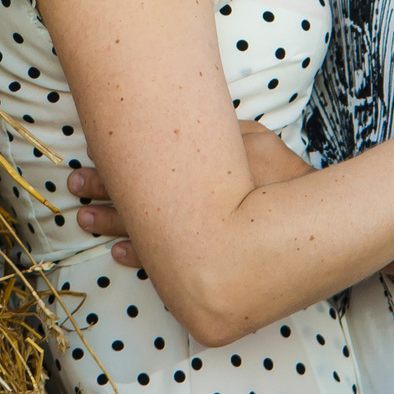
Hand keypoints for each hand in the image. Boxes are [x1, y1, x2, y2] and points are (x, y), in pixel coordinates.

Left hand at [69, 121, 311, 267]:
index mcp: (196, 179)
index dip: (111, 169)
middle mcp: (193, 214)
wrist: (319, 232)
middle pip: (136, 203)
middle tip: (74, 188)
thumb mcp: (252, 142)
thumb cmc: (286, 181)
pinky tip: (120, 252)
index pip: (141, 173)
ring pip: (143, 235)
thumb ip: (216, 134)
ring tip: (84, 218)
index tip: (86, 162)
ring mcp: (199, 245)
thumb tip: (178, 127)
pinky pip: (164, 264)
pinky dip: (141, 256)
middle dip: (103, 194)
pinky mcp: (208, 266)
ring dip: (113, 225)